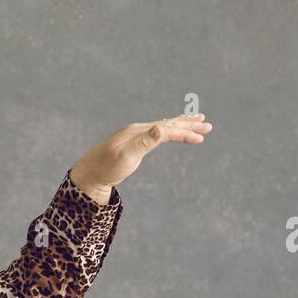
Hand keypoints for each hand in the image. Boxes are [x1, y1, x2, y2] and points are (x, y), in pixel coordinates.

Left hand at [70, 112, 212, 200]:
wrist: (89, 176)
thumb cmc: (107, 168)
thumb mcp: (127, 157)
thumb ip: (144, 142)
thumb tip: (160, 127)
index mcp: (138, 131)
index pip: (167, 128)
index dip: (185, 132)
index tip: (202, 137)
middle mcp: (137, 130)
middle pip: (168, 123)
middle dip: (188, 124)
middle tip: (207, 124)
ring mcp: (135, 136)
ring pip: (163, 127)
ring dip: (180, 125)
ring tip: (196, 122)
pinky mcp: (133, 144)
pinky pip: (156, 134)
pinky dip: (169, 131)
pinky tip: (171, 132)